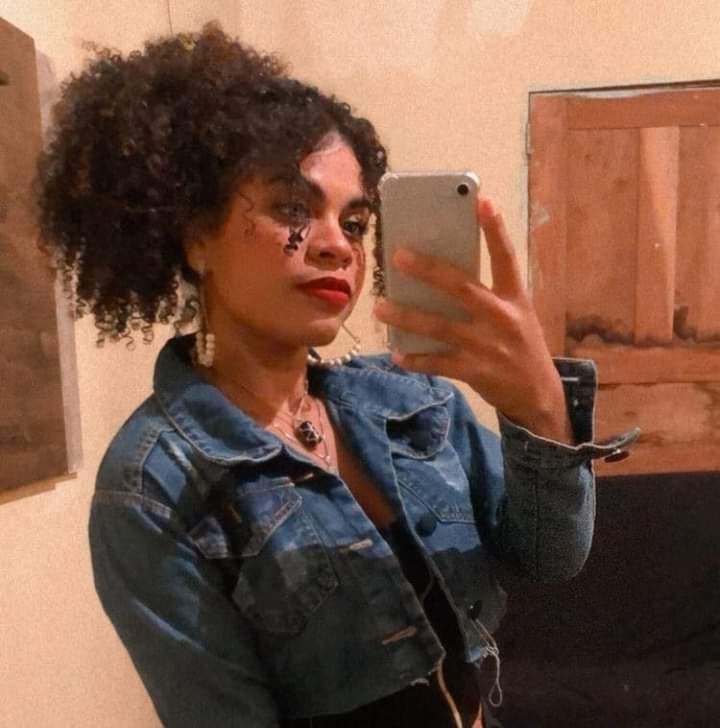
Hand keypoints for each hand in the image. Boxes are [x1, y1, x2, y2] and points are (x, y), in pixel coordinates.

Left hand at [373, 197, 572, 442]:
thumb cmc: (521, 346)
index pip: (506, 258)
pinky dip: (414, 360)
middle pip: (461, 288)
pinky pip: (437, 363)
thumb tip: (440, 277)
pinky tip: (396, 354)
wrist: (539, 396)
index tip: (481, 201)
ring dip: (406, 317)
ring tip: (380, 307)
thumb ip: (488, 296)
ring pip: (439, 327)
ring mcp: (487, 346)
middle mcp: (501, 318)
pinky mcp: (474, 371)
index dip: (495, 230)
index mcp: (515, 299)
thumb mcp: (517, 315)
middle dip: (429, 270)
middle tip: (399, 256)